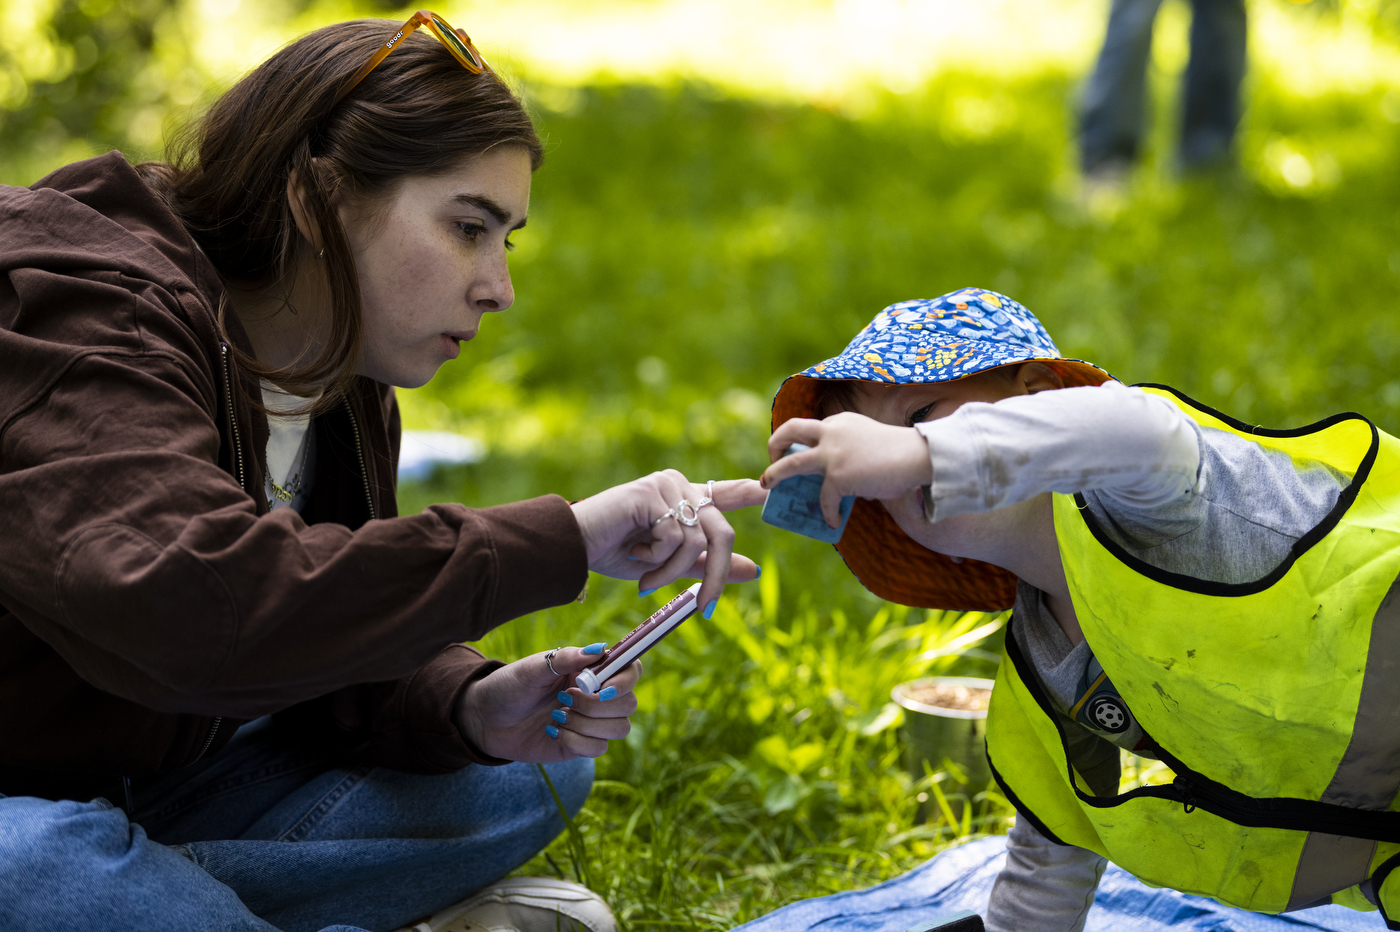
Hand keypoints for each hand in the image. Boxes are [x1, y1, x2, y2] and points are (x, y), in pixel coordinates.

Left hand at [455, 646, 641, 761]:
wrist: (485, 719)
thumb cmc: (509, 686)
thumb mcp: (533, 668)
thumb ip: (567, 658)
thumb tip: (599, 649)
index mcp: (590, 670)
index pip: (630, 670)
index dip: (625, 680)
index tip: (600, 687)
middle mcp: (596, 695)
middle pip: (630, 703)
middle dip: (598, 705)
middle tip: (565, 699)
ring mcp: (590, 722)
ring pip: (620, 728)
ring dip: (588, 723)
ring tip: (557, 716)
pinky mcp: (580, 746)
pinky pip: (599, 748)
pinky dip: (576, 741)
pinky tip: (553, 731)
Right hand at [570, 473, 765, 610]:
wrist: (574, 549)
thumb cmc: (615, 553)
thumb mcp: (668, 564)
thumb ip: (707, 564)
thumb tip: (753, 570)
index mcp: (682, 499)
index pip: (721, 493)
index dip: (745, 492)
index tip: (765, 491)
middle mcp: (678, 486)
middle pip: (721, 531)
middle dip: (717, 574)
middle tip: (704, 608)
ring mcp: (665, 486)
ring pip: (697, 540)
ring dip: (671, 571)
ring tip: (645, 578)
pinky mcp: (651, 493)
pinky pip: (675, 537)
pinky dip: (658, 560)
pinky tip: (635, 554)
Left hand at [760, 413, 931, 527]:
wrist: (920, 456)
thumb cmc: (904, 455)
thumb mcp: (870, 443)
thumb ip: (851, 454)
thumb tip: (843, 485)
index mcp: (840, 422)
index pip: (812, 428)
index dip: (803, 441)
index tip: (797, 453)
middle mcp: (831, 432)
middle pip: (790, 430)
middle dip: (774, 445)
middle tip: (771, 459)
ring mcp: (831, 453)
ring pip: (790, 463)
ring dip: (774, 474)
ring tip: (767, 486)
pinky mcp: (837, 475)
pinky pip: (824, 499)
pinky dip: (827, 512)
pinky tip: (832, 522)